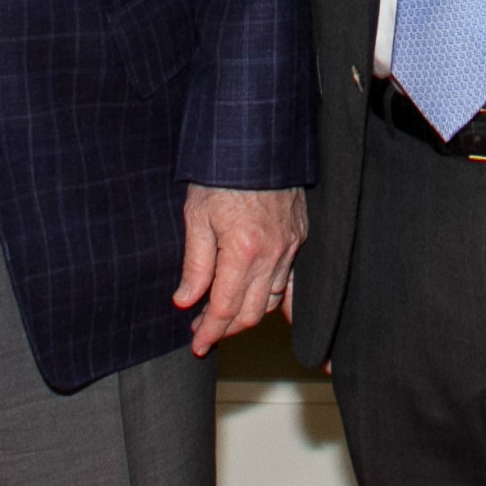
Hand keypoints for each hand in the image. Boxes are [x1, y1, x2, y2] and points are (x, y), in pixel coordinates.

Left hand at [174, 185, 306, 355]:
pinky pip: (293, 281)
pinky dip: (284, 303)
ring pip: (271, 300)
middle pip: (251, 312)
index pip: (226, 308)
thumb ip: (195, 264)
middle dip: (227, 328)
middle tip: (204, 331)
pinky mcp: (299, 237)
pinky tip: (282, 317)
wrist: (257, 141)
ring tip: (227, 316)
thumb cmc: (223, 174)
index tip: (197, 343)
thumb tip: (186, 301)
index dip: (210, 330)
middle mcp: (272, 254)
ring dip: (249, 314)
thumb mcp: (197, 216)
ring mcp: (290, 247)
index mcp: (243, 252)